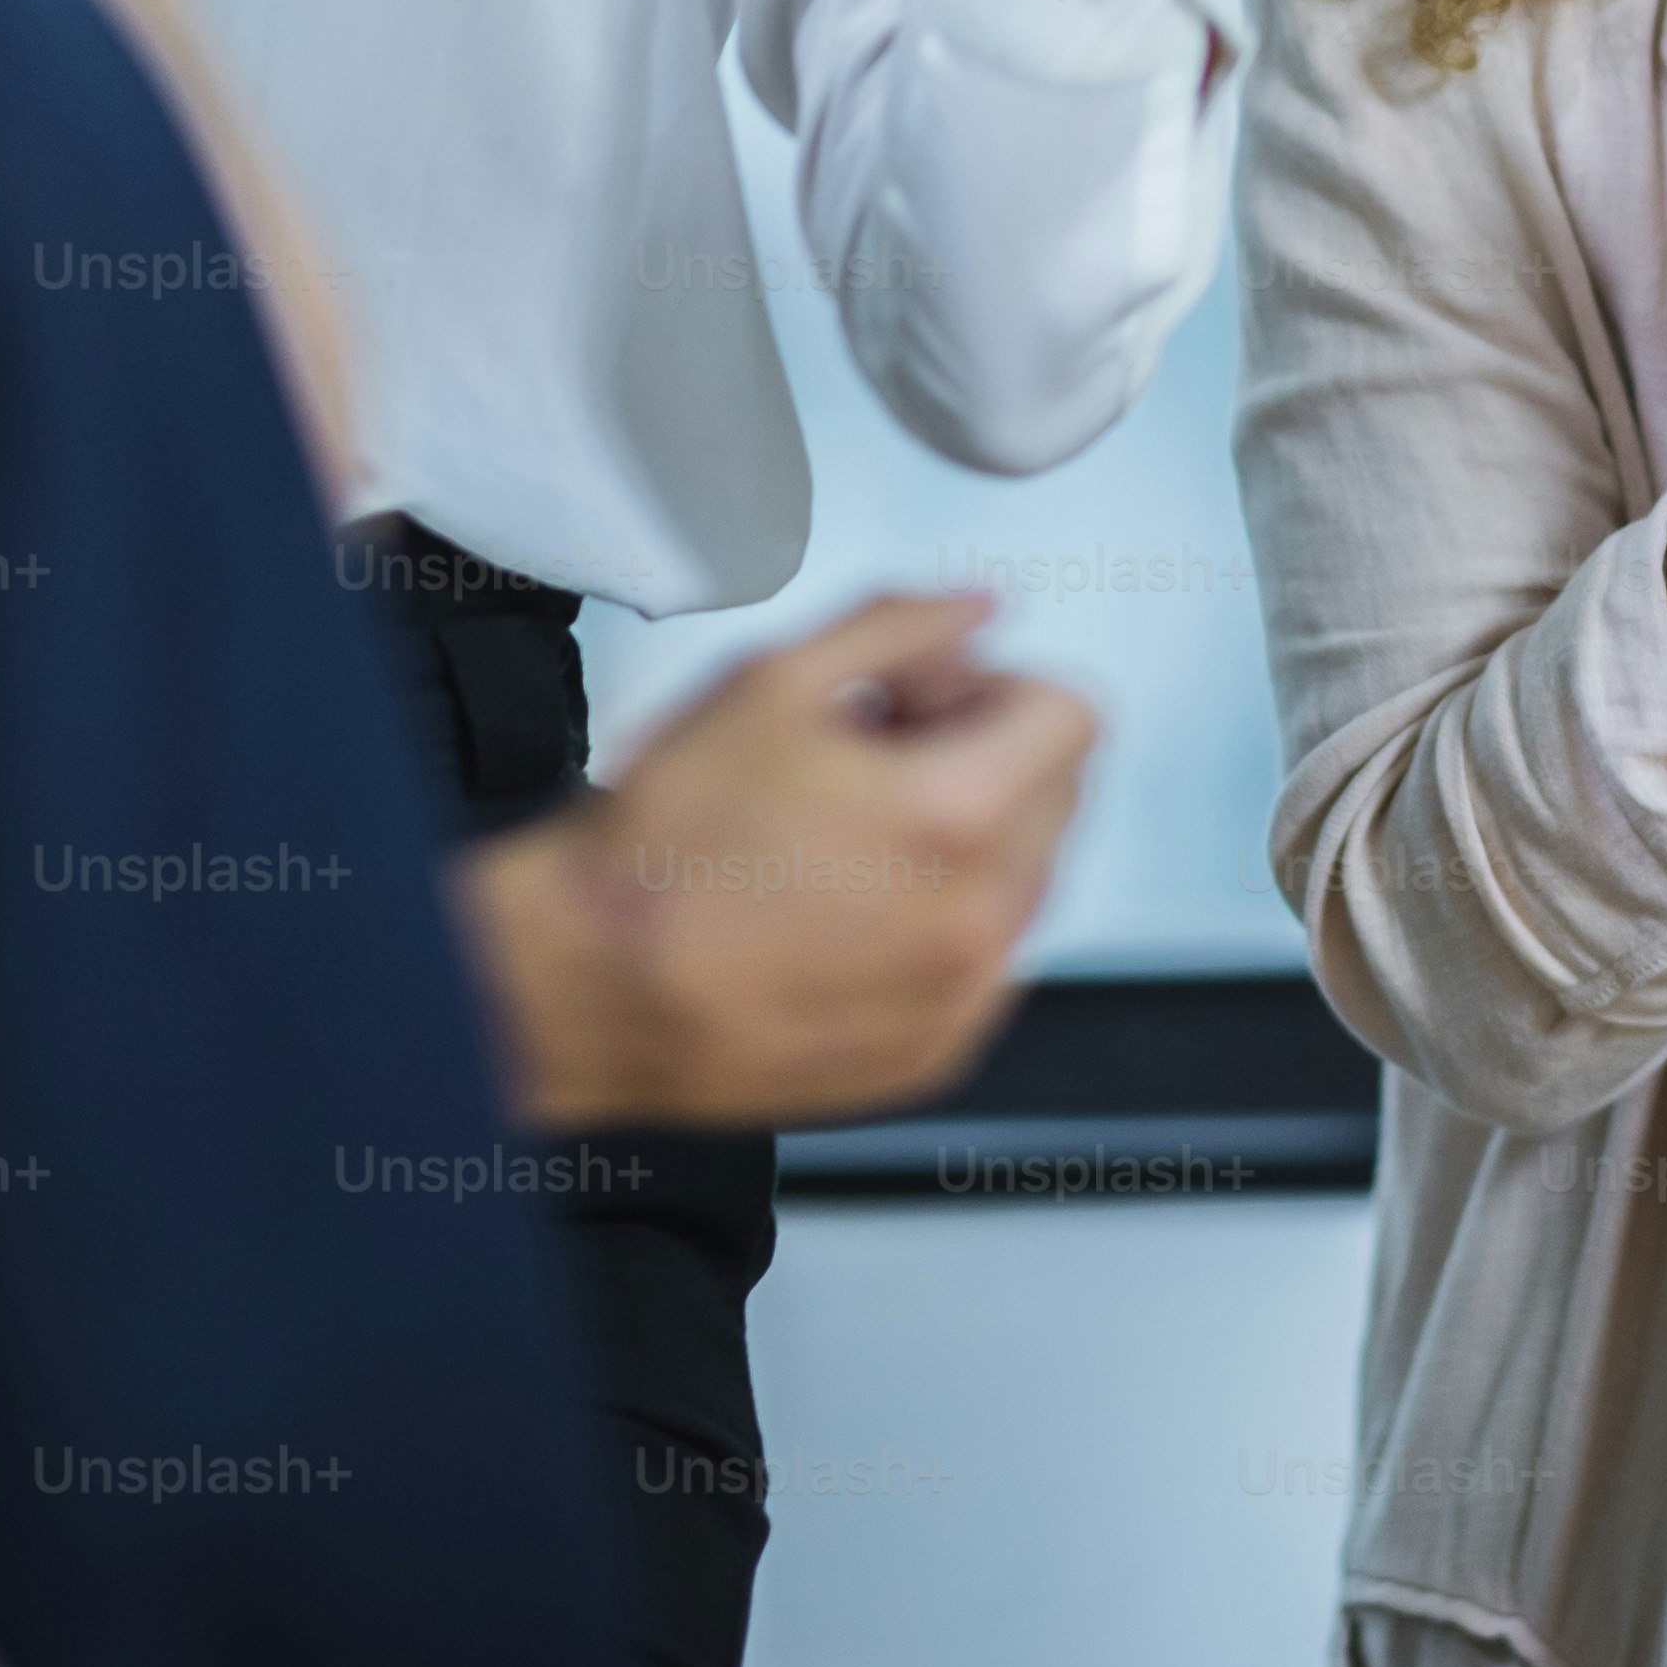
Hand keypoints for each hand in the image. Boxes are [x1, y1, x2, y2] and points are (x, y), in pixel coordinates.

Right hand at [451, 589, 1093, 1130]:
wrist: (594, 983)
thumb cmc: (665, 846)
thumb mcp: (772, 679)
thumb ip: (899, 626)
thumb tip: (974, 612)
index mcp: (961, 816)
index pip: (1072, 715)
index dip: (994, 683)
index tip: (927, 697)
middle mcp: (983, 918)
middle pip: (1056, 794)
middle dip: (984, 752)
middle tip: (872, 749)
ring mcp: (963, 998)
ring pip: (1024, 879)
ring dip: (967, 838)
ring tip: (848, 832)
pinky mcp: (932, 1054)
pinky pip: (984, 963)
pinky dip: (940, 922)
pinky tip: (845, 906)